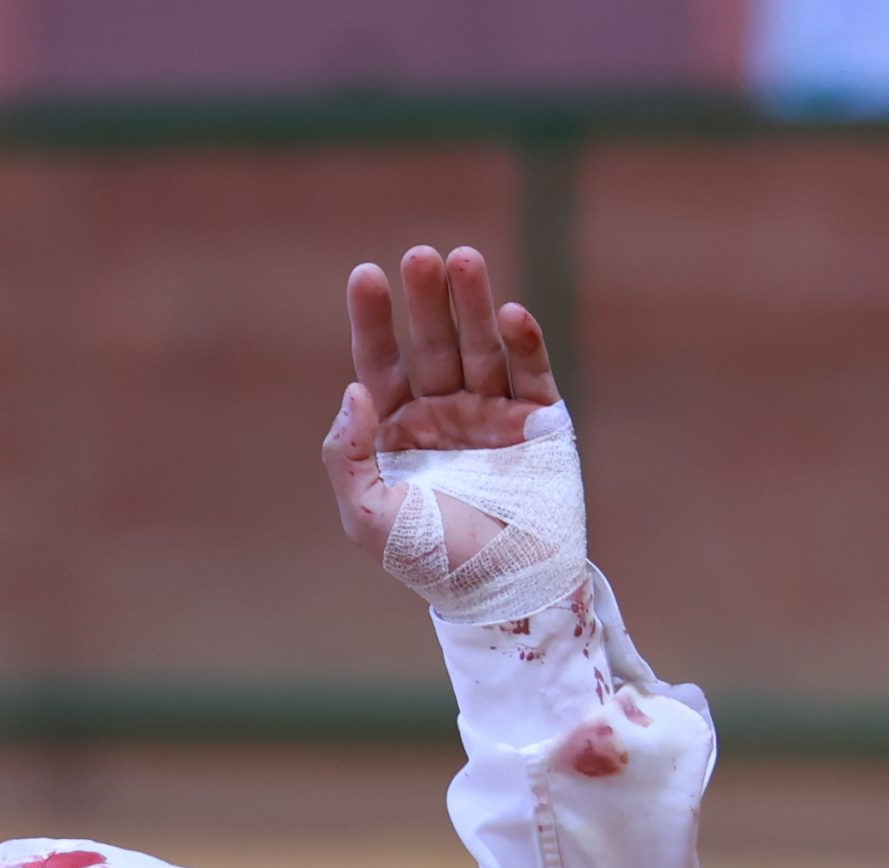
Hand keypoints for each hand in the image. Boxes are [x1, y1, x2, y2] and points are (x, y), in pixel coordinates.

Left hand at [320, 245, 562, 565]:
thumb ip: (350, 457)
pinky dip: (522, 343)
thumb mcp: (369, 517)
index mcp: (395, 431)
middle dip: (425, 300)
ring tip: (463, 261)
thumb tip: (354, 392)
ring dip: (473, 304)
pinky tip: (509, 314)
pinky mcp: (538, 423)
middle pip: (430, 343)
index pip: (378, 363)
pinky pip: (529, 373)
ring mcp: (490, 413)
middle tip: (420, 255)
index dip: (373, 320)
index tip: (365, 275)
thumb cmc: (429, 559)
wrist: (502, 591)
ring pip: (479, 346)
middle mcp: (441, 413)